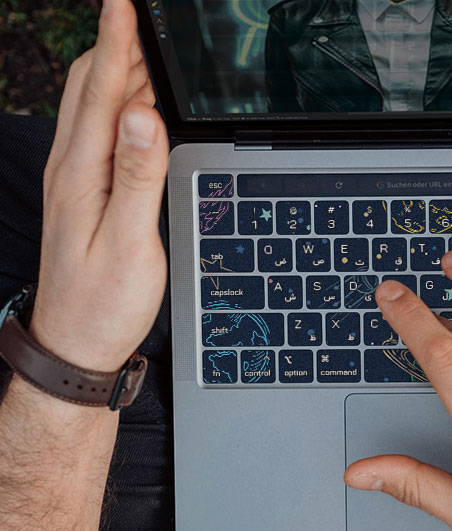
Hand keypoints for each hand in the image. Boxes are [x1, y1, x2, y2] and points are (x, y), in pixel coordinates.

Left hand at [29, 0, 167, 373]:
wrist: (75, 345)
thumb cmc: (104, 303)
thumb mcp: (129, 244)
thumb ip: (137, 177)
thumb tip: (142, 115)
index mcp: (82, 175)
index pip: (99, 92)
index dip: (116, 41)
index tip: (124, 0)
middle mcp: (72, 169)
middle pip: (91, 87)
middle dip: (119, 44)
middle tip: (147, 18)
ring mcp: (76, 181)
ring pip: (94, 107)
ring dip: (120, 72)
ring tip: (148, 47)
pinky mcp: (86, 195)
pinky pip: (100, 134)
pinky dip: (121, 107)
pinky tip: (140, 108)